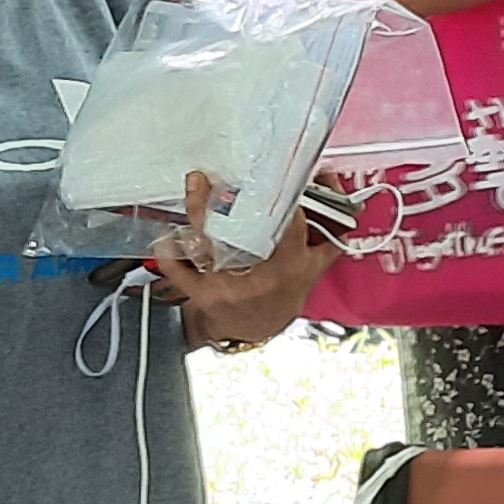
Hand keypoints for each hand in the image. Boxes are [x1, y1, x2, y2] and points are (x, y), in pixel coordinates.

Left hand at [145, 173, 329, 348]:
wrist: (257, 327)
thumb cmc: (283, 293)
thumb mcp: (315, 266)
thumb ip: (330, 231)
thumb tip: (336, 190)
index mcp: (290, 266)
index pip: (288, 223)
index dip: (282, 197)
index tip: (274, 175)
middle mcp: (258, 275)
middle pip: (238, 230)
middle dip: (225, 199)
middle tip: (216, 175)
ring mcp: (227, 284)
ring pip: (208, 244)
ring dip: (197, 211)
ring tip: (196, 186)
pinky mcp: (201, 293)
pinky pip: (180, 271)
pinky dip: (171, 254)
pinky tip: (166, 238)